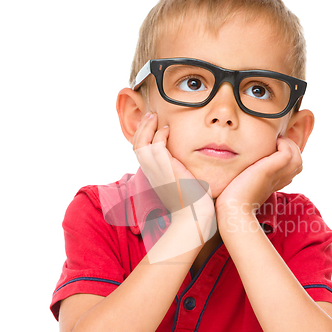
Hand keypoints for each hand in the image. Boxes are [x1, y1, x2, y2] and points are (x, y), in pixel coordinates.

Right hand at [133, 112, 215, 239]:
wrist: (194, 215)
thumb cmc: (193, 203)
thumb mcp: (183, 184)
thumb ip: (180, 172)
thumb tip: (187, 167)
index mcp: (154, 176)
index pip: (141, 152)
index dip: (143, 137)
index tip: (152, 126)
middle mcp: (151, 173)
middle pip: (136, 145)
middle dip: (141, 128)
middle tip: (150, 116)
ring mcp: (156, 171)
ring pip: (141, 143)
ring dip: (147, 127)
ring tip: (154, 117)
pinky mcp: (165, 169)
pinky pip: (155, 146)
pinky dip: (159, 135)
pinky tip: (168, 129)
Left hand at [216, 136, 302, 220]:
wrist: (233, 209)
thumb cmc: (234, 200)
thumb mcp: (246, 185)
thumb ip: (251, 177)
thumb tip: (244, 170)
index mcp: (275, 184)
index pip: (292, 169)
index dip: (288, 156)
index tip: (274, 149)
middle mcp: (279, 180)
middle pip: (298, 163)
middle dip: (292, 149)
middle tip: (278, 143)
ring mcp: (276, 175)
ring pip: (297, 158)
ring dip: (290, 145)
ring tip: (278, 141)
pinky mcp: (269, 170)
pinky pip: (287, 154)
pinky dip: (284, 145)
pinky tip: (274, 143)